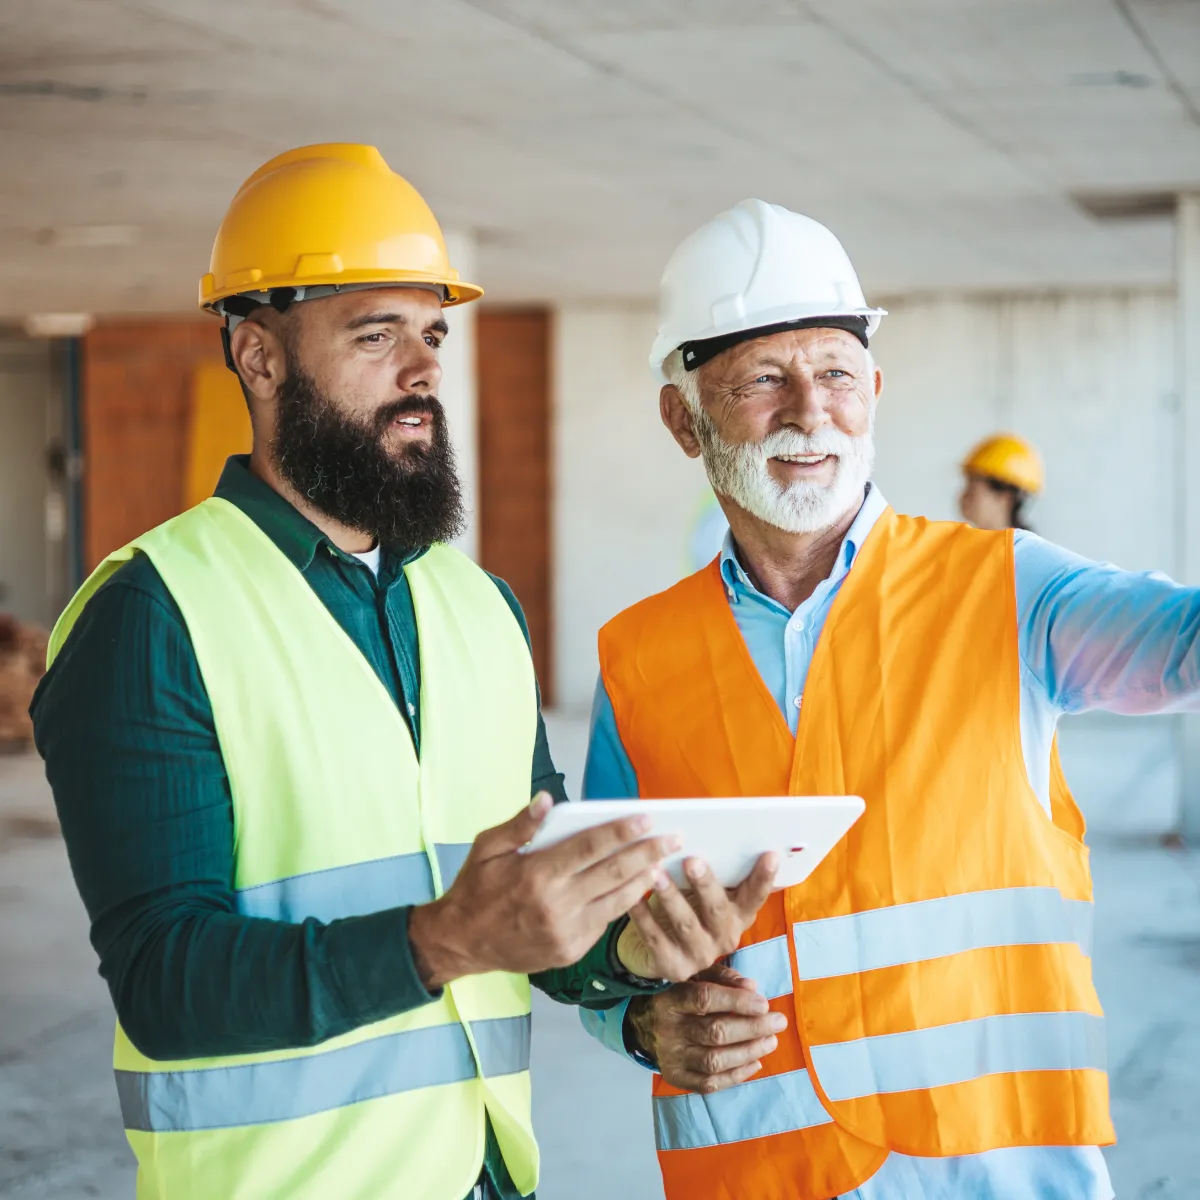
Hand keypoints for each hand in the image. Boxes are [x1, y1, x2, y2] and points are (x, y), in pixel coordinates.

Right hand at [408, 793, 678, 986]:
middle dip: (648, 853)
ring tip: (664, 864)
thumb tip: (547, 800)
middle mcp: (556, 904)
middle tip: (674, 839)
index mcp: (536, 874)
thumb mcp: (487, 848)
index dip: (621, 831)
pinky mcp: (569, 951)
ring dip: (644, 881)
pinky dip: (623, 904)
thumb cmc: (474, 889)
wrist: (461, 943)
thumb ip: (520, 825)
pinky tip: (636, 888)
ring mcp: (565, 932)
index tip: (647, 819)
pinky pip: (604, 923)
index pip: (590, 847)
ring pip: (616, 901)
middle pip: (613, 872)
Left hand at [615, 852, 777, 981]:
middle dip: (705, 884)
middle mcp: (725, 937)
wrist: (660, 952)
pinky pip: (655, 938)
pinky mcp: (673, 967)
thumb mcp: (707, 893)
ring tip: (656, 873)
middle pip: (717, 909)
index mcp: (739, 915)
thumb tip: (719, 832)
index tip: (770, 854)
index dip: (764, 877)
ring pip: (685, 923)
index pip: (756, 896)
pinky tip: (633, 898)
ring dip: (671, 896)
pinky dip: (643, 916)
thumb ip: (717, 874)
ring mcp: (700, 955)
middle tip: (692, 860)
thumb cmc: (688, 907)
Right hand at [626, 965, 787, 1092]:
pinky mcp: (675, 1076)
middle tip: (779, 1022)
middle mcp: (668, 1029)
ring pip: (714, 1060)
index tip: (764, 1003)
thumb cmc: (675, 993)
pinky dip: (736, 1076)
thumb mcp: (693, 975)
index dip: (736, 1001)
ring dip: (748, 1052)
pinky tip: (755, 1063)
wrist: (639, 1022)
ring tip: (771, 1042)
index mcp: (670, 998)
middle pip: (714, 1032)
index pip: (705, 999)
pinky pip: (709, 1083)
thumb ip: (721, 976)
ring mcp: (671, 1056)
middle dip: (752, 1028)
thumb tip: (752, 988)